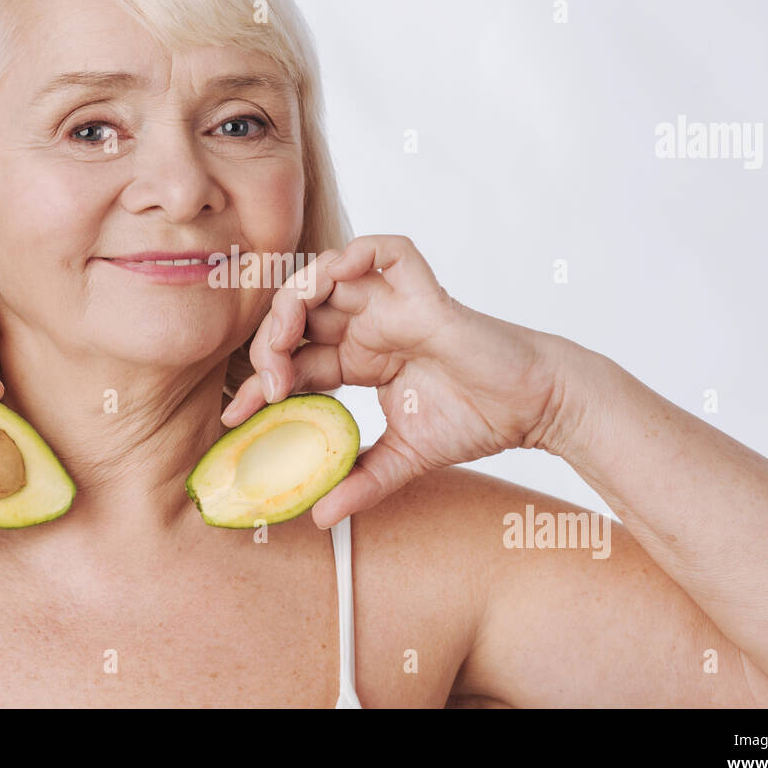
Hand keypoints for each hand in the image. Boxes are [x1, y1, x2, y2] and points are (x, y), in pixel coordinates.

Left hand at [221, 235, 570, 527]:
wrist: (531, 408)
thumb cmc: (476, 421)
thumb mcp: (403, 459)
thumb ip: (359, 482)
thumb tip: (318, 518)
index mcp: (359, 357)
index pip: (295, 360)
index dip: (261, 383)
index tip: (235, 416)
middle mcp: (368, 324)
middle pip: (297, 314)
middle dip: (268, 343)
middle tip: (267, 382)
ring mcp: (392, 302)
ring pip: (324, 276)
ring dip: (292, 302)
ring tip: (284, 344)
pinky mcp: (421, 288)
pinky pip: (382, 249)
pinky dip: (353, 254)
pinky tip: (331, 282)